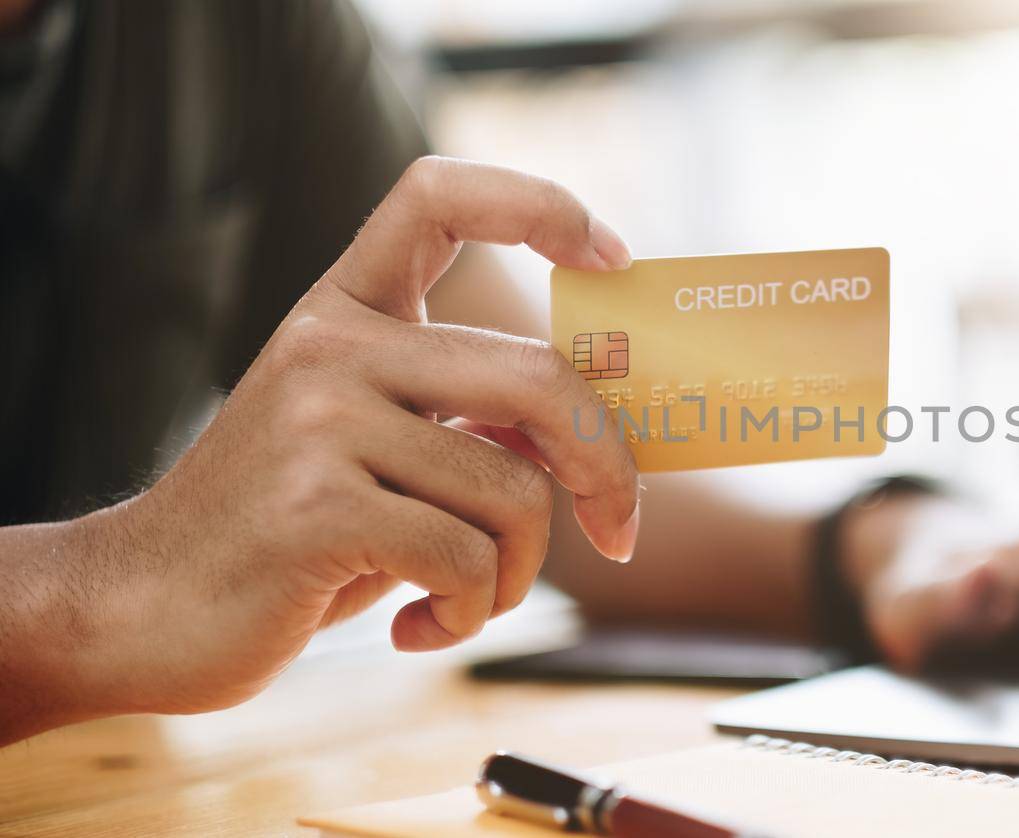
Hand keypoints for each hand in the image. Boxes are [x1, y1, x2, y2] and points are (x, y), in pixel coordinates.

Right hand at [28, 157, 639, 723]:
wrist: (142, 609)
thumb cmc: (289, 535)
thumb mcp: (377, 450)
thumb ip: (467, 421)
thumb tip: (599, 430)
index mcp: (345, 313)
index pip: (437, 197)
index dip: (539, 205)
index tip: (613, 256)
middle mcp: (331, 347)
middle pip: (540, 379)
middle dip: (607, 468)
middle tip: (618, 529)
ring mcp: (319, 421)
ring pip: (515, 493)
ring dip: (515, 573)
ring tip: (465, 599)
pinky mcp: (316, 508)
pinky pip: (466, 560)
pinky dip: (467, 613)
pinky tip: (417, 626)